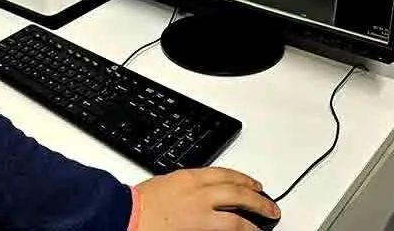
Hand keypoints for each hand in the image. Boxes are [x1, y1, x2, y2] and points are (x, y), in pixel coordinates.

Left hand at [135, 167, 279, 230]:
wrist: (121, 214)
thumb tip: (226, 229)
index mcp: (199, 218)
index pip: (236, 224)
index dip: (253, 228)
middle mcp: (197, 197)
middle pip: (238, 196)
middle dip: (259, 203)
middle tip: (272, 209)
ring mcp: (188, 182)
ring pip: (226, 177)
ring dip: (246, 182)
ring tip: (258, 188)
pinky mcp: (179, 174)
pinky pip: (210, 169)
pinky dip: (226, 172)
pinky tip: (231, 176)